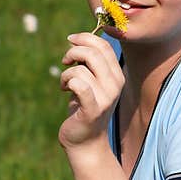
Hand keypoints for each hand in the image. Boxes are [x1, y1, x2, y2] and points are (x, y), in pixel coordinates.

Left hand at [58, 32, 124, 150]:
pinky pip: (79, 86)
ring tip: (64, 84)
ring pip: (80, 70)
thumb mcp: (91, 82)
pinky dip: (67, 83)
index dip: (85, 37)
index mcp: (116, 75)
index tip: (70, 40)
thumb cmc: (84, 108)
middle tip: (65, 62)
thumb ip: (89, 63)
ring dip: (65, 74)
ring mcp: (106, 98)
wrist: (86, 142)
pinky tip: (64, 89)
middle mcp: (115, 85)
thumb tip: (77, 39)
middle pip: (93, 53)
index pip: (104, 46)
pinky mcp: (93, 110)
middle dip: (72, 52)